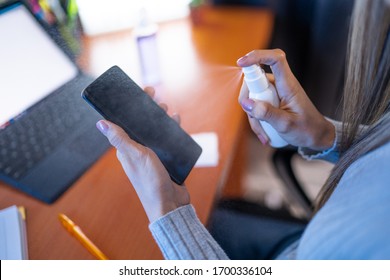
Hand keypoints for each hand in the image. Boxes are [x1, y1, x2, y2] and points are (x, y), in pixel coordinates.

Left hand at [96, 87, 189, 222]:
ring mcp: (153, 156)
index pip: (127, 122)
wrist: (170, 205)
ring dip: (162, 120)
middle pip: (143, 125)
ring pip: (157, 132)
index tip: (142, 92)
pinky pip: (169, 142)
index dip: (132, 106)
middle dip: (150, 110)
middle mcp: (139, 151)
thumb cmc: (150, 182)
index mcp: (127, 149)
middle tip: (158, 99)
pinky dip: (173, 131)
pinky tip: (177, 123)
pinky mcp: (166, 160)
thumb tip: (100, 123)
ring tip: (169, 110)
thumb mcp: (136, 157)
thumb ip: (120, 139)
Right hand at [237, 49, 334, 150]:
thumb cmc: (307, 129)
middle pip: (256, 80)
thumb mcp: (286, 125)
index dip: (257, 56)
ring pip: (254, 95)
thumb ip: (266, 113)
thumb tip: (246, 103)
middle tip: (254, 118)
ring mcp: (276, 92)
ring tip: (264, 133)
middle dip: (248, 100)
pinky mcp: (272, 100)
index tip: (241, 62)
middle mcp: (281, 85)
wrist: (316, 136)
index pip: (275, 59)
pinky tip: (264, 132)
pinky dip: (256, 118)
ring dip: (253, 115)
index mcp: (288, 85)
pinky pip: (257, 104)